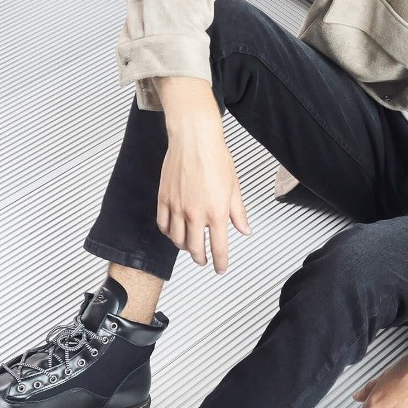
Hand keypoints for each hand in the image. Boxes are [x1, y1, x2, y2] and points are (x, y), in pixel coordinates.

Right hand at [155, 77, 250, 273]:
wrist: (194, 139)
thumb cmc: (216, 158)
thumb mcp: (234, 187)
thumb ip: (238, 213)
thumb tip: (244, 230)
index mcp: (216, 212)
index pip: (219, 248)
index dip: (220, 263)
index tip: (220, 269)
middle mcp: (195, 214)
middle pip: (195, 249)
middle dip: (201, 259)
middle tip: (204, 260)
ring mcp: (177, 208)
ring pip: (177, 240)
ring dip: (184, 247)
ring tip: (190, 246)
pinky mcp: (164, 199)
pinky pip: (163, 225)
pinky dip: (168, 233)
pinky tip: (173, 232)